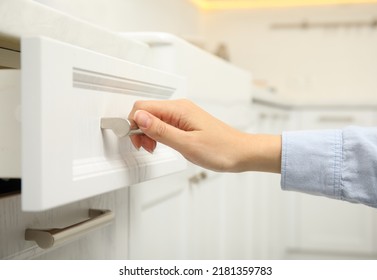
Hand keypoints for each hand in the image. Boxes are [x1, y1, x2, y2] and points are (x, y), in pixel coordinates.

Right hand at [128, 99, 280, 172]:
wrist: (241, 153)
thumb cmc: (221, 149)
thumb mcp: (187, 144)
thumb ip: (161, 131)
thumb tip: (139, 118)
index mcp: (178, 109)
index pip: (143, 107)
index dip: (133, 123)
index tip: (135, 141)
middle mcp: (180, 108)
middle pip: (146, 111)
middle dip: (139, 129)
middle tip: (145, 147)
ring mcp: (183, 115)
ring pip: (154, 118)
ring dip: (148, 133)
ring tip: (154, 148)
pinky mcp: (186, 123)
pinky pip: (164, 124)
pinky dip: (158, 134)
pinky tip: (162, 145)